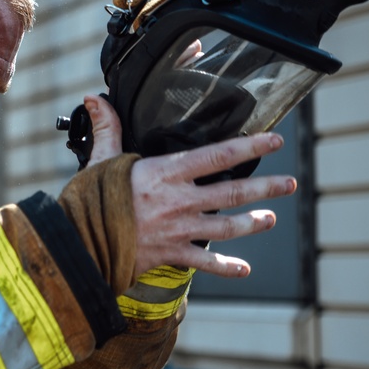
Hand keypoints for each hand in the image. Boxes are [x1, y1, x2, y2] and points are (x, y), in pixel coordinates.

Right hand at [83, 94, 296, 277]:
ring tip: (269, 218)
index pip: (218, 156)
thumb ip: (106, 129)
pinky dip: (227, 268)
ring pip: (227, 227)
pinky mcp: (170, 253)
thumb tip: (95, 99)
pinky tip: (244, 269)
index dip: (251, 147)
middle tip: (288, 183)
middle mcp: (179, 200)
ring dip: (253, 223)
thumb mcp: (99, 160)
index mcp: (165, 173)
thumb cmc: (88, 200)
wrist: (80, 243)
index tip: (274, 140)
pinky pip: (206, 262)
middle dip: (266, 187)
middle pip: (233, 192)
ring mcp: (178, 229)